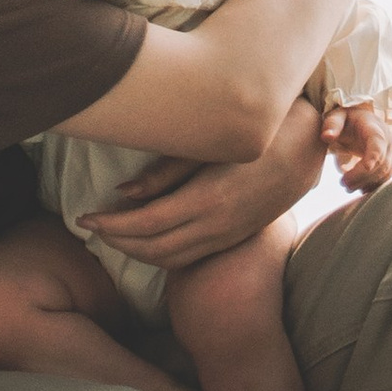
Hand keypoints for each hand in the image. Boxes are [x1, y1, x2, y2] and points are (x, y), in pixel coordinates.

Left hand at [83, 102, 326, 270]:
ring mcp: (226, 236)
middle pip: (151, 247)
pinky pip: (186, 258)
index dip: (110, 225)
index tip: (83, 217)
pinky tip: (145, 238)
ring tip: (111, 233)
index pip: (145, 224)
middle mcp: (216, 225)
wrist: (308, 148)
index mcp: (207, 198)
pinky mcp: (232, 238)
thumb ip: (167, 170)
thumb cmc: (257, 131)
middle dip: (115, 240)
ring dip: (134, 251)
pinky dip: (158, 254)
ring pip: (168, 258)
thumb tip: (123, 192)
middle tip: (89, 225)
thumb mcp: (209, 144)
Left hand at [321, 96, 391, 194]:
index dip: (373, 156)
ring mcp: (391, 152)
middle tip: (342, 183)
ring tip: (347, 187)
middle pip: (381, 162)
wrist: (361, 122)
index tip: (366, 167)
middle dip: (362, 176)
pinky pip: (386, 177)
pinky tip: (359, 189)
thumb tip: (326, 137)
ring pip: (385, 173)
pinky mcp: (391, 162)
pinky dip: (373, 185)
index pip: (377, 143)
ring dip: (366, 182)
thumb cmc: (346, 120)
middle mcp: (387, 140)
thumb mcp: (336, 117)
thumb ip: (331, 125)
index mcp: (374, 127)